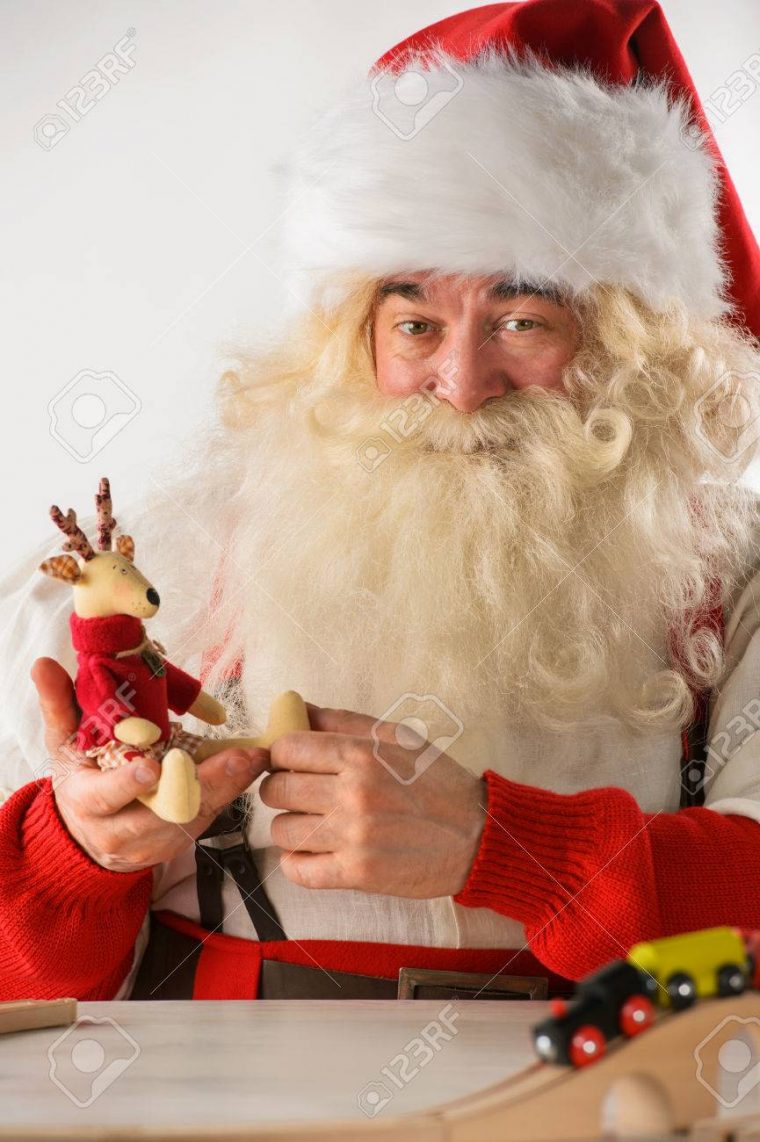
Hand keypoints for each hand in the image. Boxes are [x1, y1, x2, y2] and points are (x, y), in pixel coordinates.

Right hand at [31, 657, 268, 872]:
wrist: (88, 833)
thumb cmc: (80, 777)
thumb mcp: (63, 743)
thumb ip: (58, 704)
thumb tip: (43, 665)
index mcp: (88, 801)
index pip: (106, 796)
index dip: (128, 784)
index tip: (150, 768)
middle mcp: (120, 830)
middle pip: (163, 812)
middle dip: (204, 785)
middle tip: (237, 758)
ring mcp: (152, 841)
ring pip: (192, 818)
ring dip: (227, 787)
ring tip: (253, 758)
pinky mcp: (177, 843)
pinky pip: (205, 819)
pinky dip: (229, 794)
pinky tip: (250, 769)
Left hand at [259, 703, 486, 897]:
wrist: (477, 834)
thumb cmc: (436, 780)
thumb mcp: (396, 736)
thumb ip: (341, 721)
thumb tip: (295, 708)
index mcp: (361, 755)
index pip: (286, 749)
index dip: (282, 755)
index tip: (292, 763)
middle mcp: (353, 794)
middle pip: (276, 790)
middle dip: (281, 789)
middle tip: (301, 793)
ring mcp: (354, 837)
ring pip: (282, 831)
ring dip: (291, 827)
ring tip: (314, 824)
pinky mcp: (358, 874)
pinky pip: (298, 871)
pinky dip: (297, 864)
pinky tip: (314, 853)